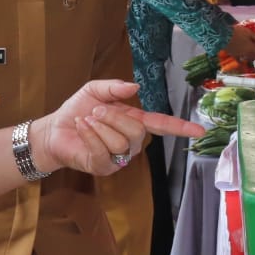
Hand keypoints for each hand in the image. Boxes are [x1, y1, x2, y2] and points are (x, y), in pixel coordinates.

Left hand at [33, 79, 204, 175]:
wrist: (54, 129)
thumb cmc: (77, 110)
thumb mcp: (95, 90)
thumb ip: (114, 87)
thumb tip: (135, 86)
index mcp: (134, 122)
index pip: (163, 125)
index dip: (181, 127)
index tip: (200, 130)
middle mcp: (131, 142)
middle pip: (137, 131)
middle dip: (114, 117)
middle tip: (96, 110)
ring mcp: (119, 157)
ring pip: (120, 142)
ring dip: (98, 126)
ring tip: (86, 120)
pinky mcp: (104, 167)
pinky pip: (103, 151)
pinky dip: (89, 135)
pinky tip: (81, 127)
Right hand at [223, 24, 254, 62]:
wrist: (222, 36)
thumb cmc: (237, 33)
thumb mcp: (249, 32)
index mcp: (252, 49)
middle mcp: (247, 54)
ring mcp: (239, 55)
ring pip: (248, 57)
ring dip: (251, 55)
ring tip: (251, 49)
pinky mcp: (233, 55)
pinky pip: (239, 59)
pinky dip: (241, 58)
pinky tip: (242, 57)